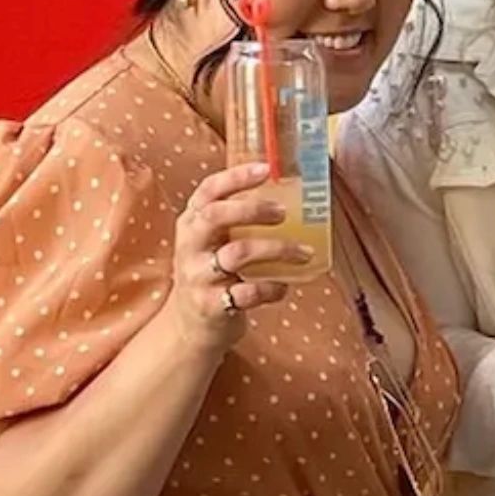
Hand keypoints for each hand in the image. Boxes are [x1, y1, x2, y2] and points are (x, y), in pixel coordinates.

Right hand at [168, 162, 307, 353]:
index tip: (266, 169)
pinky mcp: (210, 305)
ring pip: (237, 254)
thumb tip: (290, 193)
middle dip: (253, 210)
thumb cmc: (213, 273)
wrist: (190, 326)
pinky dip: (272, 288)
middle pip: (216, 217)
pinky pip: (247, 293)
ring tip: (304, 253)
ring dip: (277, 250)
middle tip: (283, 212)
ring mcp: (198, 276)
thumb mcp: (214, 242)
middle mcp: (190, 246)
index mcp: (192, 223)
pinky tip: (283, 286)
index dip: (236, 177)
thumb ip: (237, 220)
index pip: (208, 191)